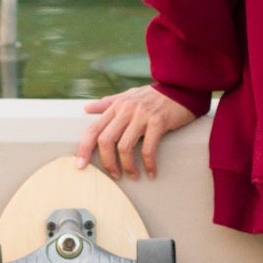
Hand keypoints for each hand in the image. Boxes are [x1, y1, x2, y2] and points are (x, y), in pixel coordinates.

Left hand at [75, 85, 195, 180]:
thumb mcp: (129, 95)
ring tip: (133, 175)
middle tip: (114, 175)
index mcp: (117, 106)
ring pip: (125, 147)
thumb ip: (108, 103)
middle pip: (106, 140)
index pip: (93, 129)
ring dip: (128, 166)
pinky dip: (148, 164)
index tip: (80, 165)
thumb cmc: (155, 95)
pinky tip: (151, 172)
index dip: (84, 148)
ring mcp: (142, 115)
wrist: (182, 87)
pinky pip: (148, 149)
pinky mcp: (158, 121)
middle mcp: (126, 109)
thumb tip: (86, 108)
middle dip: (107, 162)